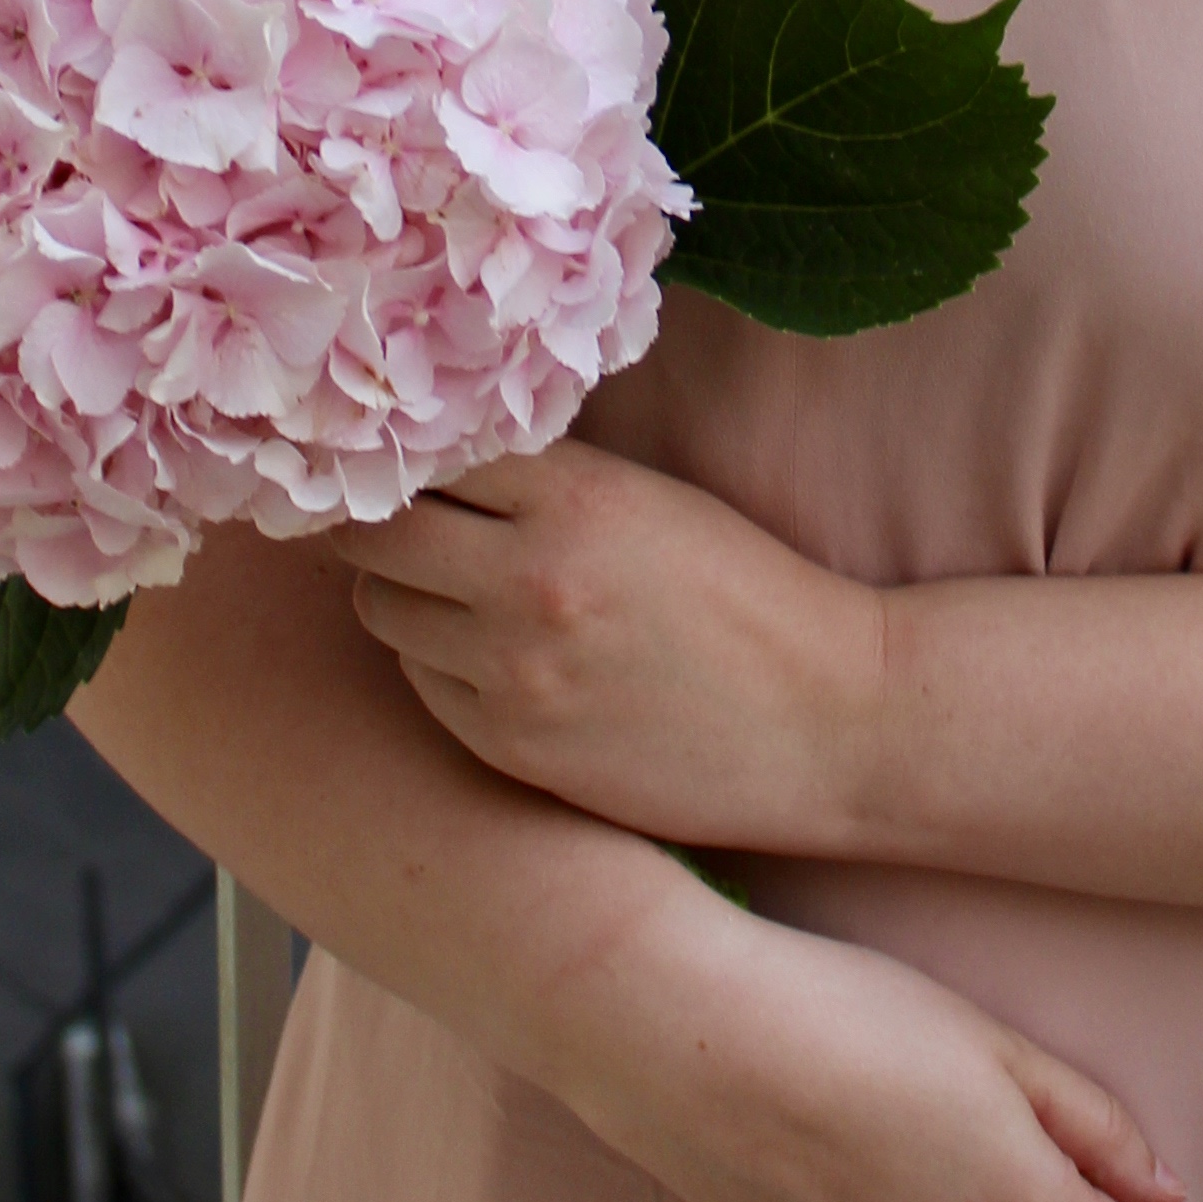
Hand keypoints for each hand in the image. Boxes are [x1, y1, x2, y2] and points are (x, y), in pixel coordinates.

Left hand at [337, 438, 881, 852]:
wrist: (830, 722)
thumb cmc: (751, 596)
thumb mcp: (654, 502)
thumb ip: (548, 479)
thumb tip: (436, 456)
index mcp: (577, 498)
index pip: (426, 454)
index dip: (405, 453)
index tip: (393, 457)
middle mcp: (529, 582)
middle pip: (372, 537)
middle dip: (379, 526)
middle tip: (403, 525)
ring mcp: (514, 673)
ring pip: (384, 613)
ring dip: (407, 598)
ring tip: (462, 597)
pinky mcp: (512, 748)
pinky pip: (423, 687)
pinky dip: (441, 667)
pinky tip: (497, 660)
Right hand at [551, 885, 1182, 1201]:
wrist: (689, 1038)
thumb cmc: (856, 1019)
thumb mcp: (1001, 1049)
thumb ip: (1099, 1130)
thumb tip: (1164, 1193)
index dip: (1100, 1187)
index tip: (1047, 1124)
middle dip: (1021, 1196)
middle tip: (952, 1097)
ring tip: (883, 1114)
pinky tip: (834, 1149)